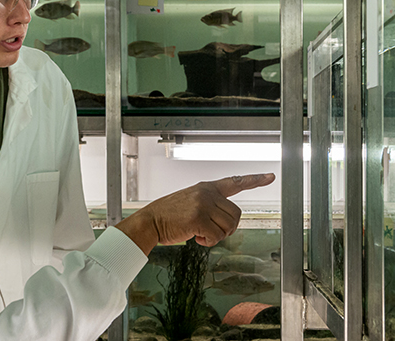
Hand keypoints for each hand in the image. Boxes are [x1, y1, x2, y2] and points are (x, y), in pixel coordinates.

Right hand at [115, 173, 275, 255]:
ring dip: (217, 235)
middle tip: (211, 232)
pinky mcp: (198, 218)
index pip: (234, 182)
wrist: (150, 222)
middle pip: (236, 214)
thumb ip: (209, 205)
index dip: (254, 180)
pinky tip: (196, 237)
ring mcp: (203, 205)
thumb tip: (226, 221)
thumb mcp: (190, 202)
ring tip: (200, 233)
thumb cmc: (169, 216)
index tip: (269, 177)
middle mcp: (207, 193)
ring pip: (229, 227)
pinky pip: (217, 236)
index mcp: (206, 187)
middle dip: (227, 228)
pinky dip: (208, 242)